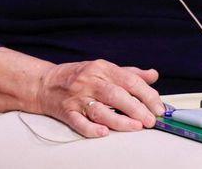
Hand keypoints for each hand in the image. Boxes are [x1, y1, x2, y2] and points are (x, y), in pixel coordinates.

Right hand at [33, 60, 163, 136]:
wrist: (43, 83)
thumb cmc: (76, 77)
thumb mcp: (101, 68)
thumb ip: (129, 73)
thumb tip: (153, 75)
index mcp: (100, 68)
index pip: (128, 80)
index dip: (147, 95)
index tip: (158, 107)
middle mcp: (88, 81)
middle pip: (115, 95)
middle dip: (136, 109)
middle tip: (150, 121)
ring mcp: (76, 98)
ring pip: (100, 110)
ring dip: (119, 120)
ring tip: (135, 127)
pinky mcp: (66, 112)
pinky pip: (78, 122)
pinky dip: (91, 128)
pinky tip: (103, 132)